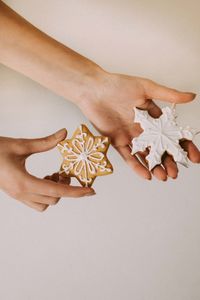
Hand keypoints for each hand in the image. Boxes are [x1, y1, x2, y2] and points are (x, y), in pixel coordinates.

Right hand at [0, 129, 94, 211]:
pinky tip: (44, 177)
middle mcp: (21, 193)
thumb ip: (45, 142)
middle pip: (53, 198)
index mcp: (23, 182)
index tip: (90, 191)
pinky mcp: (15, 193)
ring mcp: (17, 195)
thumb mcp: (20, 145)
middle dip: (66, 188)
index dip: (76, 192)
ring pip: (45, 203)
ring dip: (55, 192)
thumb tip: (64, 133)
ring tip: (54, 174)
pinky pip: (36, 201)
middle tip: (67, 172)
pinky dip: (45, 193)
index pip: (56, 191)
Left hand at [78, 72, 199, 180]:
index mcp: (152, 117)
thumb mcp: (146, 88)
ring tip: (163, 177)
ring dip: (155, 166)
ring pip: (145, 155)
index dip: (184, 146)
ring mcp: (130, 136)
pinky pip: (128, 156)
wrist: (94, 89)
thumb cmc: (118, 85)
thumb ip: (168, 95)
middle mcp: (143, 129)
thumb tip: (191, 97)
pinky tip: (146, 175)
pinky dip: (136, 166)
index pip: (172, 134)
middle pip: (160, 149)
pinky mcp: (116, 142)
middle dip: (169, 161)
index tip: (194, 157)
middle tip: (175, 172)